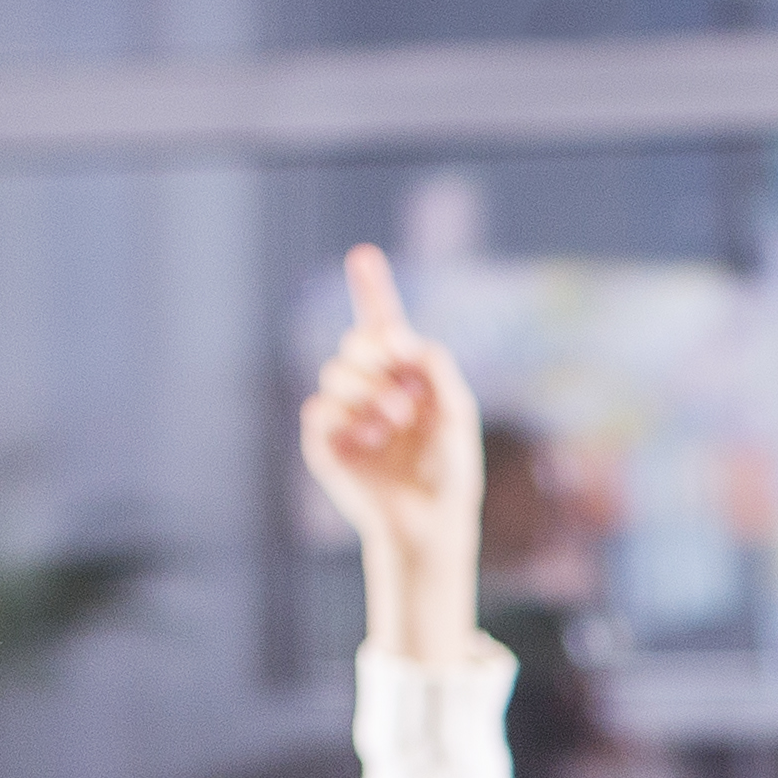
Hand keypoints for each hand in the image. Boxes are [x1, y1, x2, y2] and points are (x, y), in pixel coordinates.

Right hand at [302, 245, 485, 666]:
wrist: (430, 521)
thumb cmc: (449, 469)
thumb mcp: (456, 412)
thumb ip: (437, 367)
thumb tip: (402, 337)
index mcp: (403, 375)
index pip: (381, 324)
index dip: (370, 288)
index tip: (363, 256)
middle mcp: (370, 387)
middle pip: (356, 342)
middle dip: (379, 357)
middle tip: (407, 390)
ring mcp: (344, 414)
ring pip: (334, 372)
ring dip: (368, 391)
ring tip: (396, 421)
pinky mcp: (324, 442)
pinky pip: (321, 411)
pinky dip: (350, 422)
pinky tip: (372, 443)